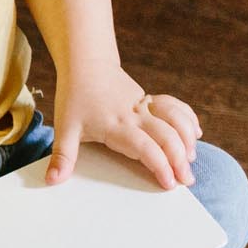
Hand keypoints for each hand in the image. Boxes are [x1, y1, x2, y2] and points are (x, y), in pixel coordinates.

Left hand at [48, 63, 200, 188]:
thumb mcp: (64, 129)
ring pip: (176, 120)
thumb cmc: (74, 96)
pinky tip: (194, 133)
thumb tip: (52, 181)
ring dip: (188, 139)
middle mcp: (135, 115)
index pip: (145, 148)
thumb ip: (62, 156)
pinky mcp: (149, 100)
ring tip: (192, 159)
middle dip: (180, 159)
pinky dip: (188, 119)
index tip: (168, 182)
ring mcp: (145, 106)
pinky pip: (175, 107)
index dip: (159, 165)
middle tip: (187, 180)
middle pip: (166, 136)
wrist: (86, 65)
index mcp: (116, 126)